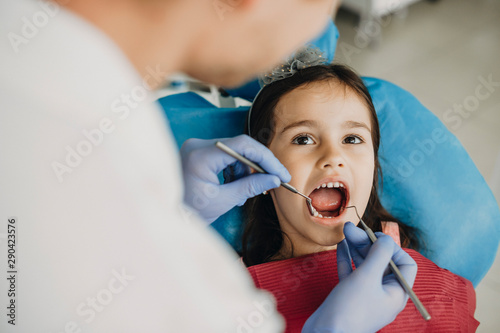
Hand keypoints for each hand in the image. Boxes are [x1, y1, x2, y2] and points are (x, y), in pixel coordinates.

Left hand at [180, 135, 290, 223]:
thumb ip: (249, 187)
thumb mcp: (223, 200)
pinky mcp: (200, 153)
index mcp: (201, 155)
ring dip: (246, 171)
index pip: (242, 146)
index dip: (266, 158)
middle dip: (259, 165)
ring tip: (243, 193)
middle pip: (240, 146)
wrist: (170, 215)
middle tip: (275, 179)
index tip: (280, 173)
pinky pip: (226, 156)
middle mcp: (198, 145)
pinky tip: (233, 188)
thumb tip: (274, 179)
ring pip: (235, 152)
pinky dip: (235, 171)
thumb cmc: (191, 211)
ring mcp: (198, 147)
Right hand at [302, 222, 417, 332]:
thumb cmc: (350, 309)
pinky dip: (347, 258)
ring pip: (365, 265)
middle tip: (352, 229)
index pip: (405, 264)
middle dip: (368, 243)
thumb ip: (379, 254)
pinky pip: (351, 272)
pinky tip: (341, 245)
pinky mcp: (349, 296)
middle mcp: (383, 294)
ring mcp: (365, 295)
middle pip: (381, 262)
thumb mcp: (368, 277)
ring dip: (356, 247)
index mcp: (396, 293)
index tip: (376, 237)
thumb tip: (386, 239)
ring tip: (345, 232)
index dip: (392, 248)